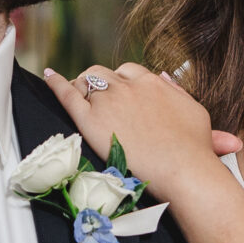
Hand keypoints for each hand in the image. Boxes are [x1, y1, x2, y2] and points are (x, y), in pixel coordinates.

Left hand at [42, 61, 240, 194]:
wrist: (184, 170)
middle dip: (100, 84)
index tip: (120, 95)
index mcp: (152, 83)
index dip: (121, 83)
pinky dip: (56, 83)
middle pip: (105, 74)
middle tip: (97, 101)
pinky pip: (68, 95)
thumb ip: (176, 92)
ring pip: (86, 81)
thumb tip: (164, 77)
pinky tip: (49, 76)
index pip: (128, 72)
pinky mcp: (91, 120)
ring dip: (81, 87)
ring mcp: (109, 101)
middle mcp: (128, 87)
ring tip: (78, 98)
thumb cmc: (194, 148)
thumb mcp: (194, 111)